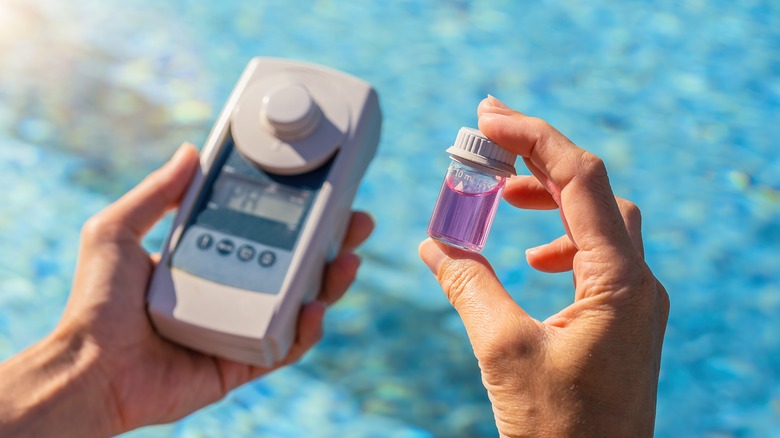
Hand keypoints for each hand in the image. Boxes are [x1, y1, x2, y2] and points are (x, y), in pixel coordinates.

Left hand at [0, 144, 373, 436]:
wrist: (89, 367)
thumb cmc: (96, 303)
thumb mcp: (117, 231)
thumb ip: (155, 193)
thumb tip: (189, 151)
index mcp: (209, 261)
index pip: (265, 233)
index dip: (298, 215)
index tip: (323, 192)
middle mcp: (231, 292)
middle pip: (295, 267)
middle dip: (331, 244)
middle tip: (356, 221)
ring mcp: (241, 328)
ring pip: (301, 304)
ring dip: (331, 283)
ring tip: (347, 259)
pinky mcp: (244, 364)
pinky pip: (287, 347)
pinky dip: (306, 330)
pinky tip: (313, 308)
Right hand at [419, 97, 668, 436]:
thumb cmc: (557, 430)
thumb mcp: (502, 350)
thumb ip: (468, 284)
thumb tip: (434, 242)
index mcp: (619, 280)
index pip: (581, 178)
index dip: (533, 137)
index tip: (488, 116)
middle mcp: (637, 282)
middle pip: (593, 190)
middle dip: (538, 158)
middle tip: (487, 140)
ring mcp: (634, 301)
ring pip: (598, 219)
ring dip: (549, 197)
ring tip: (500, 196)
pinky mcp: (622, 319)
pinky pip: (598, 255)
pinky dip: (559, 239)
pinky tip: (531, 259)